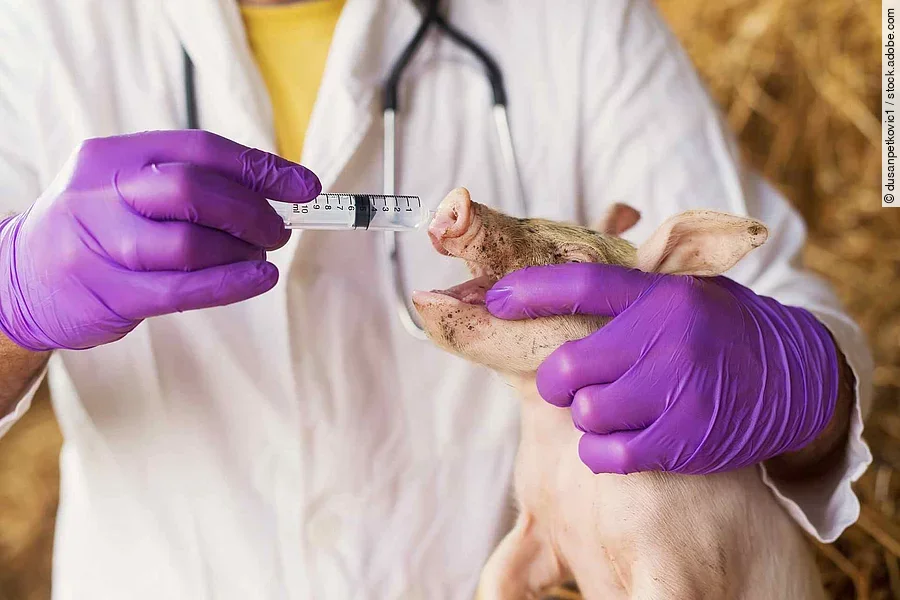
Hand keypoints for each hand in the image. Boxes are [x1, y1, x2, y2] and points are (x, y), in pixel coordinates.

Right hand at [0, 130, 320, 351]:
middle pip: (193, 190)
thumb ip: (186, 182)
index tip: (304, 186)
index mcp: (113, 157)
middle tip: (279, 230)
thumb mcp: (124, 187)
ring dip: (242, 252)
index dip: (261, 168)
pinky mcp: (109, 294)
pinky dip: (231, 283)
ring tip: (259, 257)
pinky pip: (182, 289)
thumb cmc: (96, 229)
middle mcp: (101, 194)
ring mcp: (101, 246)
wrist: (17, 279)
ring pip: (190, 244)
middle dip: (252, 211)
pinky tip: (260, 279)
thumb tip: (273, 191)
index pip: (200, 149)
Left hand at [485, 263, 840, 474]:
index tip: (492, 300)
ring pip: (585, 413)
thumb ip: (628, 290)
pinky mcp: (684, 440)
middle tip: (571, 382)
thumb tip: (549, 281)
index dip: (530, 292)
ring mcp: (676, 392)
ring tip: (613, 407)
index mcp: (661, 296)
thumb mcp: (683, 291)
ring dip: (587, 415)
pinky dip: (601, 451)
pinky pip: (607, 454)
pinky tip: (621, 439)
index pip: (582, 286)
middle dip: (556, 380)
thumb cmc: (719, 330)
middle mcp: (667, 340)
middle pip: (567, 366)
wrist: (796, 377)